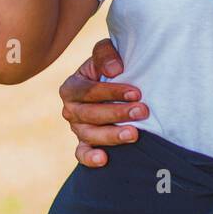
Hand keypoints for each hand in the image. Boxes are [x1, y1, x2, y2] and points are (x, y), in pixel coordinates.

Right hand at [58, 39, 148, 167]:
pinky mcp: (84, 143)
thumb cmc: (112, 67)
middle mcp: (70, 109)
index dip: (113, 92)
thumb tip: (114, 70)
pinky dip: (90, 158)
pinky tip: (104, 159)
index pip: (89, 91)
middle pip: (90, 114)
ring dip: (112, 135)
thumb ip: (105, 54)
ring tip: (133, 134)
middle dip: (118, 113)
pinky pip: (82, 154)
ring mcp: (76, 128)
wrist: (116, 84)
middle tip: (142, 111)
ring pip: (89, 135)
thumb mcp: (106, 54)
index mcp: (72, 86)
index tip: (136, 93)